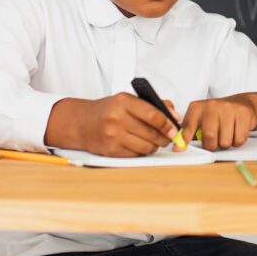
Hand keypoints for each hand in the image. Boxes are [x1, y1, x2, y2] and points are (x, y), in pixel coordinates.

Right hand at [48, 93, 176, 157]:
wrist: (82, 123)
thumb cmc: (108, 110)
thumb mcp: (128, 100)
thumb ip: (154, 104)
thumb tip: (174, 116)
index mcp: (123, 101)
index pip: (153, 115)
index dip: (167, 124)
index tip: (174, 129)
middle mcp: (117, 118)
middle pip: (151, 133)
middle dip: (164, 137)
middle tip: (168, 137)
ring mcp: (112, 136)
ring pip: (145, 147)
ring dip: (154, 146)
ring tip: (155, 141)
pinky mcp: (110, 150)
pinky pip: (135, 155)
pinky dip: (142, 151)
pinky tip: (141, 145)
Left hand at [181, 93, 256, 150]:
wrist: (242, 104)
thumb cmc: (218, 115)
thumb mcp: (201, 118)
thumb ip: (189, 131)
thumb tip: (179, 147)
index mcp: (198, 107)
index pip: (188, 126)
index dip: (184, 140)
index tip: (178, 149)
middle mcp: (212, 106)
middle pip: (209, 137)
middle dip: (212, 146)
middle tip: (214, 141)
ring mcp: (228, 109)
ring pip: (225, 142)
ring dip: (226, 143)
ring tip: (226, 133)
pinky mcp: (243, 114)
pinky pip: (239, 139)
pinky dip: (237, 141)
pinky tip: (235, 131)